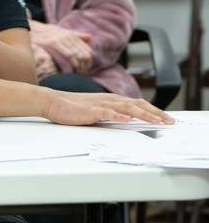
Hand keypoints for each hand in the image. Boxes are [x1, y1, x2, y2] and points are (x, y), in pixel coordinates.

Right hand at [29, 20, 92, 74]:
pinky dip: (71, 63)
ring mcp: (62, 38)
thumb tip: (90, 37)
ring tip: (75, 75)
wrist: (31, 29)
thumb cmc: (46, 33)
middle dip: (84, 67)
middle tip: (80, 75)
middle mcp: (69, 36)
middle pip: (84, 54)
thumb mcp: (61, 32)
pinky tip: (69, 70)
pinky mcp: (54, 42)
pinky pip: (68, 54)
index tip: (85, 71)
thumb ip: (76, 35)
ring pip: (78, 55)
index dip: (88, 63)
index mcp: (72, 35)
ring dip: (78, 67)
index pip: (87, 50)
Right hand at [40, 89, 175, 126]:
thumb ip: (111, 114)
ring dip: (143, 114)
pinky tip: (128, 120)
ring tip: (156, 121)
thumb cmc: (72, 108)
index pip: (138, 104)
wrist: (53, 101)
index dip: (154, 110)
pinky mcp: (90, 110)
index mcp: (112, 100)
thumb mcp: (96, 111)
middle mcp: (109, 100)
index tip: (166, 118)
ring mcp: (100, 104)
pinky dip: (119, 116)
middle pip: (138, 104)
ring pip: (127, 108)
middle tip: (170, 121)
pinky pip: (107, 112)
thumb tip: (127, 122)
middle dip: (156, 113)